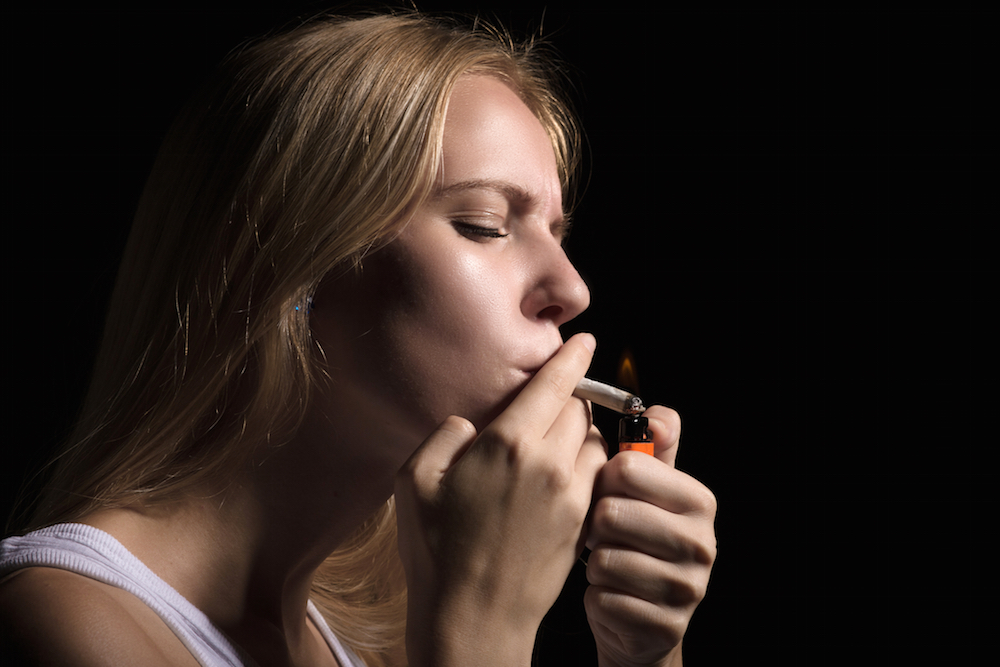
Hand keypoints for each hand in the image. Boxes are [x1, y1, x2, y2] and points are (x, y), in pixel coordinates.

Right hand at [394, 333, 608, 666]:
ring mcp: (571, 496)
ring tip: (553, 443)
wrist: (472, 620)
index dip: (574, 357)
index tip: (585, 342)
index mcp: (508, 444)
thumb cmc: (436, 552)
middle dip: (571, 397)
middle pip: (580, 409)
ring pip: (595, 442)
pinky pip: (596, 477)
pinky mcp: (582, 524)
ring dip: (581, 433)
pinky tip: (558, 479)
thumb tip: (473, 423)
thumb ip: (447, 433)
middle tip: (552, 401)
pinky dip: (586, 465)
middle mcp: (549, 463)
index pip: (555, 383)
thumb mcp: (415, 479)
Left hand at [584, 406, 716, 665]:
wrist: (642, 617)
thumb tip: (658, 415)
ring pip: (605, 558)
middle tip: (605, 533)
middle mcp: (702, 543)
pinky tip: (613, 593)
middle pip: (611, 513)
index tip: (610, 492)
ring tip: (609, 561)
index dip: (605, 478)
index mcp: (700, 500)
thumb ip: (653, 448)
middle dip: (596, 524)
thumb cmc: (636, 539)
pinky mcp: (665, 624)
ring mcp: (688, 588)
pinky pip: (604, 596)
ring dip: (595, 562)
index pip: (628, 468)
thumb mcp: (649, 491)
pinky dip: (598, 595)